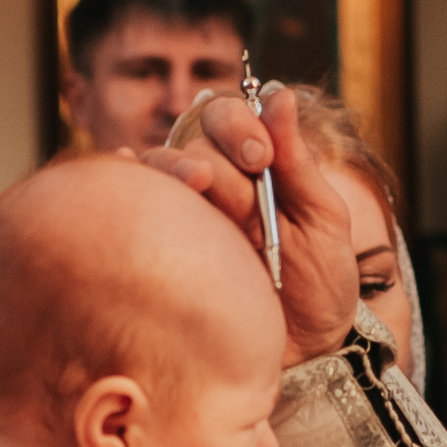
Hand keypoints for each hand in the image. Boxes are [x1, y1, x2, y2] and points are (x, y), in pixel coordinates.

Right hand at [138, 88, 357, 365]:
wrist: (309, 351)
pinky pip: (133, 206)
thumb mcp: (323, 220)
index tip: (263, 157)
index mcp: (255, 168)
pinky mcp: (165, 249)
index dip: (240, 126)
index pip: (228, 120)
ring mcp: (187, 216)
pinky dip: (123, 181)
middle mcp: (215, 185)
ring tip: (194, 185)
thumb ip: (299, 162)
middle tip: (246, 176)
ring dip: (174, 168)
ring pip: (160, 170)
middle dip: (217, 155)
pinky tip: (123, 168)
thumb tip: (280, 94)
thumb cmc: (321, 284)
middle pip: (192, 143)